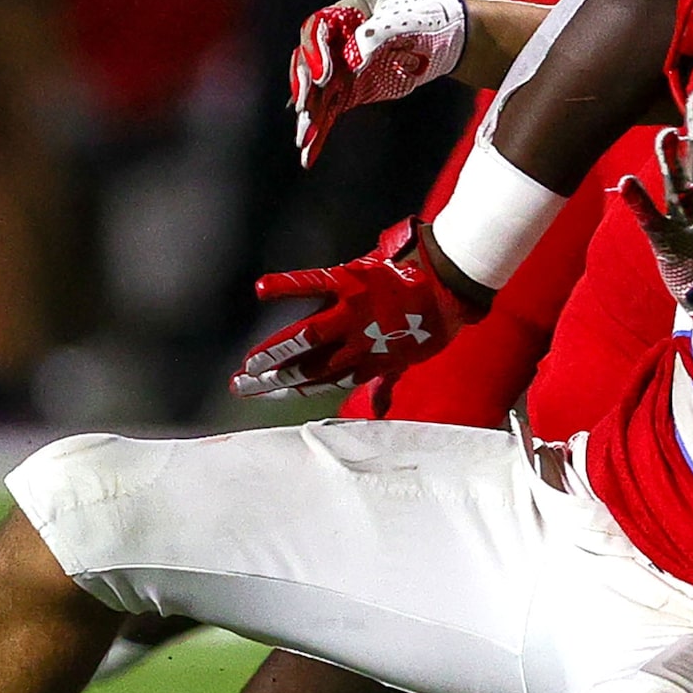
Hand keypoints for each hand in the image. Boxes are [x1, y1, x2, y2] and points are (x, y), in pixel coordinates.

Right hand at [231, 219, 483, 398]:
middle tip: (241, 386)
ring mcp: (353, 313)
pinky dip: (287, 285)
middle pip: (308, 367)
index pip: (323, 382)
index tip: (265, 394)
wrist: (452, 282)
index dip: (292, 390)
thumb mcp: (410, 358)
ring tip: (248, 363)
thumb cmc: (434, 318)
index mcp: (368, 362)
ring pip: (306, 338)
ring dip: (274, 351)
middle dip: (273, 379)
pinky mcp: (352, 282)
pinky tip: (261, 290)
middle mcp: (357, 343)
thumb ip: (386, 383)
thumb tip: (378, 410)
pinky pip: (314, 284)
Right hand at [291, 0, 466, 168]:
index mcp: (342, 16)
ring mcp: (340, 68)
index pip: (316, 31)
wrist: (443, 39)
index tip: (323, 76)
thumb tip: (353, 62)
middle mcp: (334, 42)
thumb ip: (373, 40)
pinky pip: (330, 112)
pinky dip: (320, 132)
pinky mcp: (349, 93)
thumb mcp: (397, 23)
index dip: (315, 53)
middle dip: (305, 88)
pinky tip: (309, 152)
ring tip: (304, 140)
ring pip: (316, 93)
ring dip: (309, 117)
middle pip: (308, 64)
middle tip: (305, 108)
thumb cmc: (420, 20)